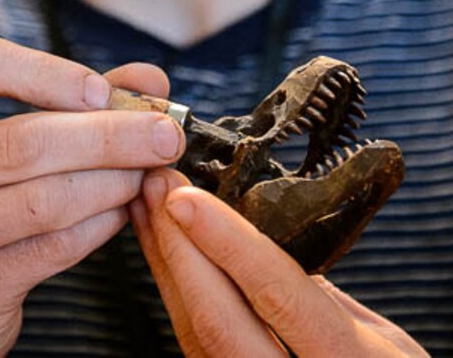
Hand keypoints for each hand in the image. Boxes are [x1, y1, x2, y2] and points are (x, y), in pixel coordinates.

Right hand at [0, 37, 183, 357]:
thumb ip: (68, 100)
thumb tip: (151, 82)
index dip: (48, 71)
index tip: (102, 92)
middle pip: (21, 140)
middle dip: (109, 134)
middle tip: (165, 133)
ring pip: (43, 198)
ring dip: (112, 180)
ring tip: (147, 170)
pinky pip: (51, 248)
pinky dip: (100, 224)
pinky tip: (122, 209)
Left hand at [131, 168, 428, 356]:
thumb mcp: (381, 338)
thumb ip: (325, 292)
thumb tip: (271, 234)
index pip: (277, 297)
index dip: (228, 245)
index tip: (185, 198)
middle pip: (214, 321)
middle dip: (176, 247)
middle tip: (155, 185)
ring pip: (192, 333)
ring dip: (164, 262)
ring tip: (145, 204)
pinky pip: (192, 343)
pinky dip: (172, 290)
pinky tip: (161, 251)